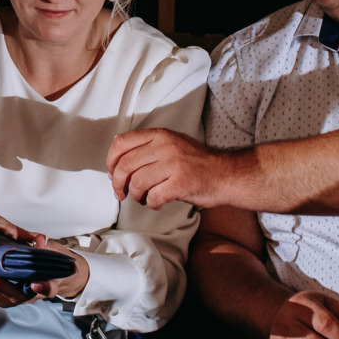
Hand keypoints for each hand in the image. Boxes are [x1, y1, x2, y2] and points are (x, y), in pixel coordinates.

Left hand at [0, 237, 89, 306]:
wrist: (46, 270)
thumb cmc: (45, 259)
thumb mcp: (48, 248)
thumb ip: (42, 244)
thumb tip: (41, 239)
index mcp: (48, 281)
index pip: (49, 288)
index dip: (43, 287)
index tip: (35, 284)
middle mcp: (33, 293)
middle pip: (20, 296)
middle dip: (2, 287)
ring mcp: (21, 296)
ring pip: (6, 300)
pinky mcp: (9, 297)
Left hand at [107, 128, 240, 209]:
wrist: (228, 174)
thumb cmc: (198, 162)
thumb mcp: (172, 143)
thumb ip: (147, 146)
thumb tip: (117, 158)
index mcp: (160, 135)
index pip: (122, 143)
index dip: (110, 160)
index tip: (111, 172)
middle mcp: (165, 146)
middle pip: (125, 165)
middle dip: (117, 182)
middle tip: (120, 192)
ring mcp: (173, 164)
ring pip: (137, 182)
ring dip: (135, 195)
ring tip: (141, 198)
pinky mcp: (181, 183)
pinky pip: (154, 196)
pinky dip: (151, 203)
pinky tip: (156, 203)